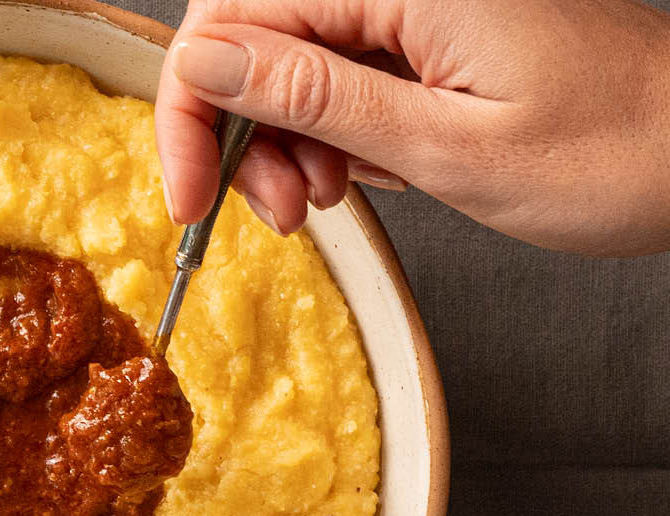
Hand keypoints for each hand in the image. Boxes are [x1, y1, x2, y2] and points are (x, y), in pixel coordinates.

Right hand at [156, 0, 669, 254]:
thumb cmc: (607, 153)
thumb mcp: (444, 144)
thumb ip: (316, 95)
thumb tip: (205, 63)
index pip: (234, 16)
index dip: (192, 109)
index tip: (191, 196)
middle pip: (251, 34)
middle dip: (238, 130)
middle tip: (275, 211)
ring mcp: (410, 2)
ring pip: (285, 59)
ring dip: (280, 140)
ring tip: (323, 200)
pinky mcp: (422, 29)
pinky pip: (334, 72)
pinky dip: (324, 132)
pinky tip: (353, 173)